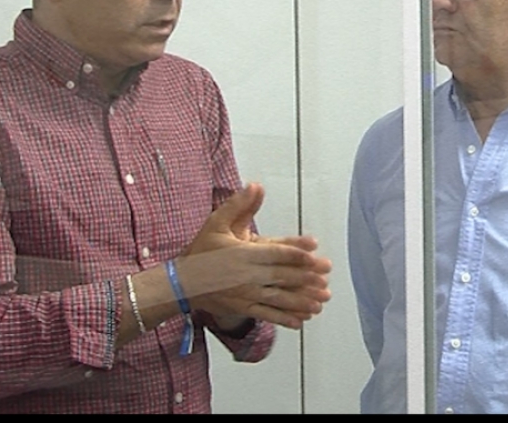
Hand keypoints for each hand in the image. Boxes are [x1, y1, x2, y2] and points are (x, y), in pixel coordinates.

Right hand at [176, 183, 331, 328]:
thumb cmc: (201, 251)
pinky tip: (300, 321)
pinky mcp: (243, 308)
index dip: (296, 252)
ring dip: (301, 301)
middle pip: (282, 276)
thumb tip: (255, 186)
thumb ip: (238, 205)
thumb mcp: (216, 223)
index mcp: (244, 254)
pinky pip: (267, 314)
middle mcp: (247, 276)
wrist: (181, 283)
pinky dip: (284, 319)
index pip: (275, 253)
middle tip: (326, 277)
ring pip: (278, 298)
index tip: (314, 251)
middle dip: (306, 277)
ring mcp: (246, 294)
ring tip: (321, 301)